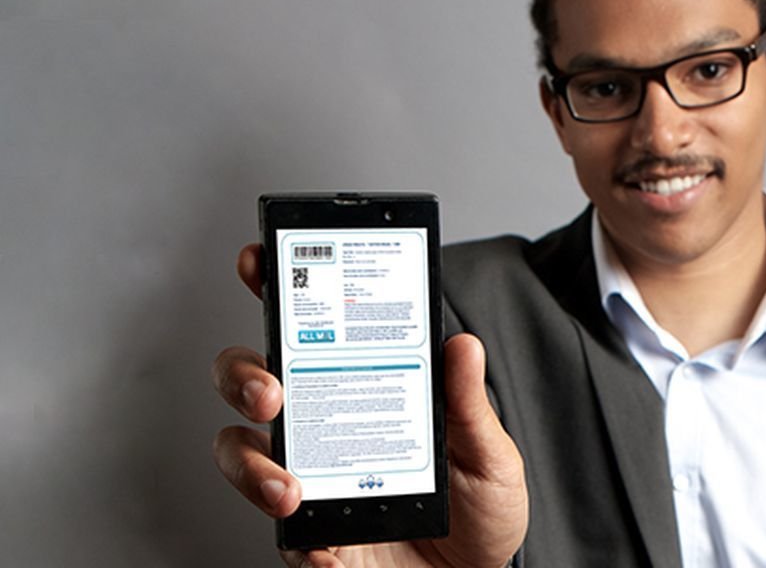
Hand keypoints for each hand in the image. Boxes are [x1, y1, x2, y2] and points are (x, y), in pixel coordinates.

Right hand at [212, 244, 527, 567]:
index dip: (276, 290)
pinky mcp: (311, 538)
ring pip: (240, 452)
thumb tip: (462, 344)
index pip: (311, 332)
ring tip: (288, 485)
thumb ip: (470, 404)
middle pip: (252, 382)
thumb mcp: (489, 451)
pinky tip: (325, 543)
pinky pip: (282, 533)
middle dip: (243, 375)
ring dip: (251, 464)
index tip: (260, 261)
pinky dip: (298, 538)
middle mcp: (326, 428)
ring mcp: (310, 480)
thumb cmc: (481, 511)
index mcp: (364, 389)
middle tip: (271, 390)